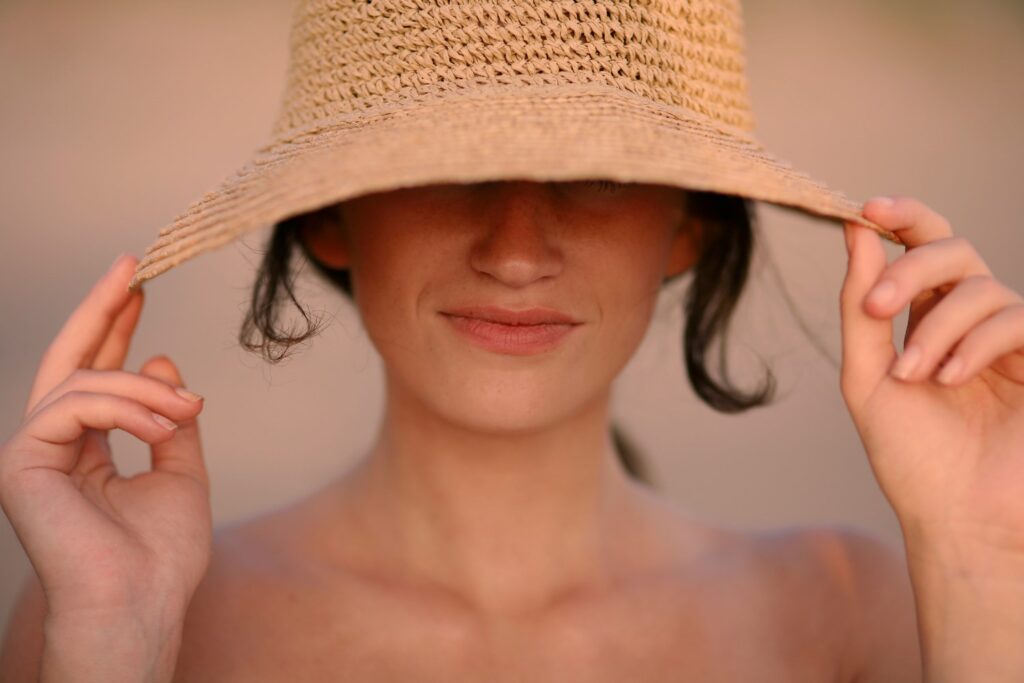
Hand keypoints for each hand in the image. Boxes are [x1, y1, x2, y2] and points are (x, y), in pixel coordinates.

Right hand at [0, 253, 211, 620]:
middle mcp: (51, 446)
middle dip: (101, 310)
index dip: (114, 328)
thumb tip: (163, 360)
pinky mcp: (22, 463)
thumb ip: (169, 418)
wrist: (142, 603)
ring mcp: (31, 454)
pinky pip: (76, 407)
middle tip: (133, 265)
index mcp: (84, 450)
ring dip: (144, 387)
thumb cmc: (161, 554)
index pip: (94, 375)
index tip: (139, 286)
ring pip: (83, 384)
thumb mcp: (181, 472)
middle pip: (68, 361)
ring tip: (188, 407)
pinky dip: (126, 407)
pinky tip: (165, 422)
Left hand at [840, 197, 1023, 566]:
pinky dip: (976, 343)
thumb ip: (861, 307)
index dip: (902, 218)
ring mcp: (1009, 341)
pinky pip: (1017, 320)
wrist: (953, 517)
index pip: (922, 248)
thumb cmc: (910, 455)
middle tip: (878, 307)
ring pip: (983, 288)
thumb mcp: (867, 377)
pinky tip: (950, 379)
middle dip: (913, 266)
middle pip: (955, 250)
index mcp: (926, 319)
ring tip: (913, 376)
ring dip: (937, 328)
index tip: (866, 209)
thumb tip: (853, 232)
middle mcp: (969, 322)